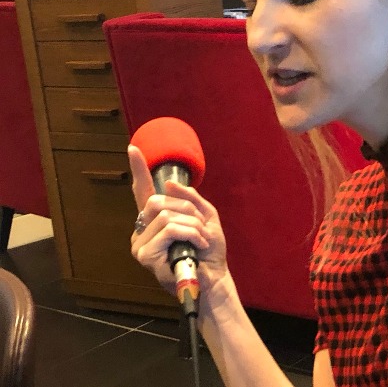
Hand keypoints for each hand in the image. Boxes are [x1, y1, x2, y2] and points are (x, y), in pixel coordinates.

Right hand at [128, 145, 228, 297]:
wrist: (214, 278)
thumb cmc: (209, 251)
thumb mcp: (206, 217)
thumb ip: (190, 199)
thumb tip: (168, 184)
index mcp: (156, 220)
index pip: (143, 192)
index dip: (138, 170)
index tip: (133, 149)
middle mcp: (143, 231)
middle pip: (158, 201)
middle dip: (187, 210)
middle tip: (200, 228)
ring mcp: (141, 244)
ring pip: (166, 216)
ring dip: (192, 225)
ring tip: (200, 240)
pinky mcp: (145, 256)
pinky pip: (170, 230)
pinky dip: (190, 233)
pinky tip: (197, 246)